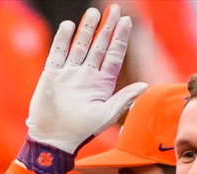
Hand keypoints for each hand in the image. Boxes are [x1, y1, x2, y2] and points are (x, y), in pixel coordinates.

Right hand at [26, 5, 146, 153]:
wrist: (54, 138)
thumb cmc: (82, 130)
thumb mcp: (107, 114)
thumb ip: (124, 98)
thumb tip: (145, 86)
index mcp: (102, 83)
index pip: (114, 55)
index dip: (120, 38)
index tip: (126, 21)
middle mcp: (87, 75)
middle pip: (99, 46)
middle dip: (107, 28)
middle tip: (114, 9)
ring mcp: (69, 73)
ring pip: (79, 45)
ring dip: (86, 29)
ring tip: (93, 13)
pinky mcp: (52, 74)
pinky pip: (58, 52)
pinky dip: (63, 39)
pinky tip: (69, 26)